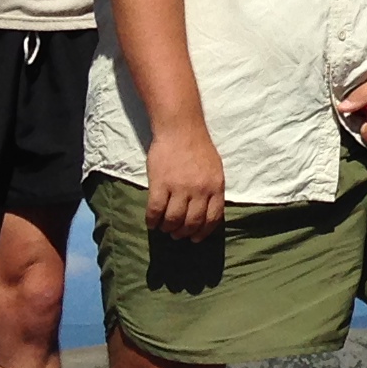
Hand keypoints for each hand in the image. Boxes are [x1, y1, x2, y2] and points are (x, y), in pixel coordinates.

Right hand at [146, 121, 227, 240]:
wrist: (180, 129)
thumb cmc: (198, 147)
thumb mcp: (215, 169)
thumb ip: (212, 190)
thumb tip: (209, 211)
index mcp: (215, 187)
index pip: (212, 218)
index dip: (203, 232)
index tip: (196, 238)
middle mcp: (199, 190)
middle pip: (192, 222)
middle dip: (184, 233)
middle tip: (177, 235)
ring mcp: (179, 188)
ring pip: (173, 220)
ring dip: (168, 228)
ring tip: (165, 228)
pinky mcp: (160, 184)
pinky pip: (155, 211)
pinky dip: (152, 221)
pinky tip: (151, 223)